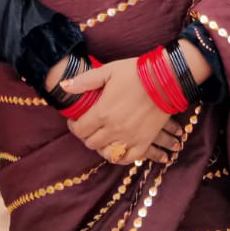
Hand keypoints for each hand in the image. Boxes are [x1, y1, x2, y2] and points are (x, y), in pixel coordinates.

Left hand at [62, 58, 185, 165]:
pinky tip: (116, 149)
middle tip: (88, 127)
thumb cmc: (135, 73)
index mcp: (102, 113)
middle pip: (91, 143)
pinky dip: (118, 157)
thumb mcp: (107, 71)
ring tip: (101, 137)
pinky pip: (127, 159)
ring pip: (106, 153)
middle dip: (86, 136)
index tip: (75, 121)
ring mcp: (130, 138)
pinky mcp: (144, 142)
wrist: (165, 80)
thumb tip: (63, 86)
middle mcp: (114, 130)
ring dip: (100, 147)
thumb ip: (84, 81)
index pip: (80, 130)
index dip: (74, 126)